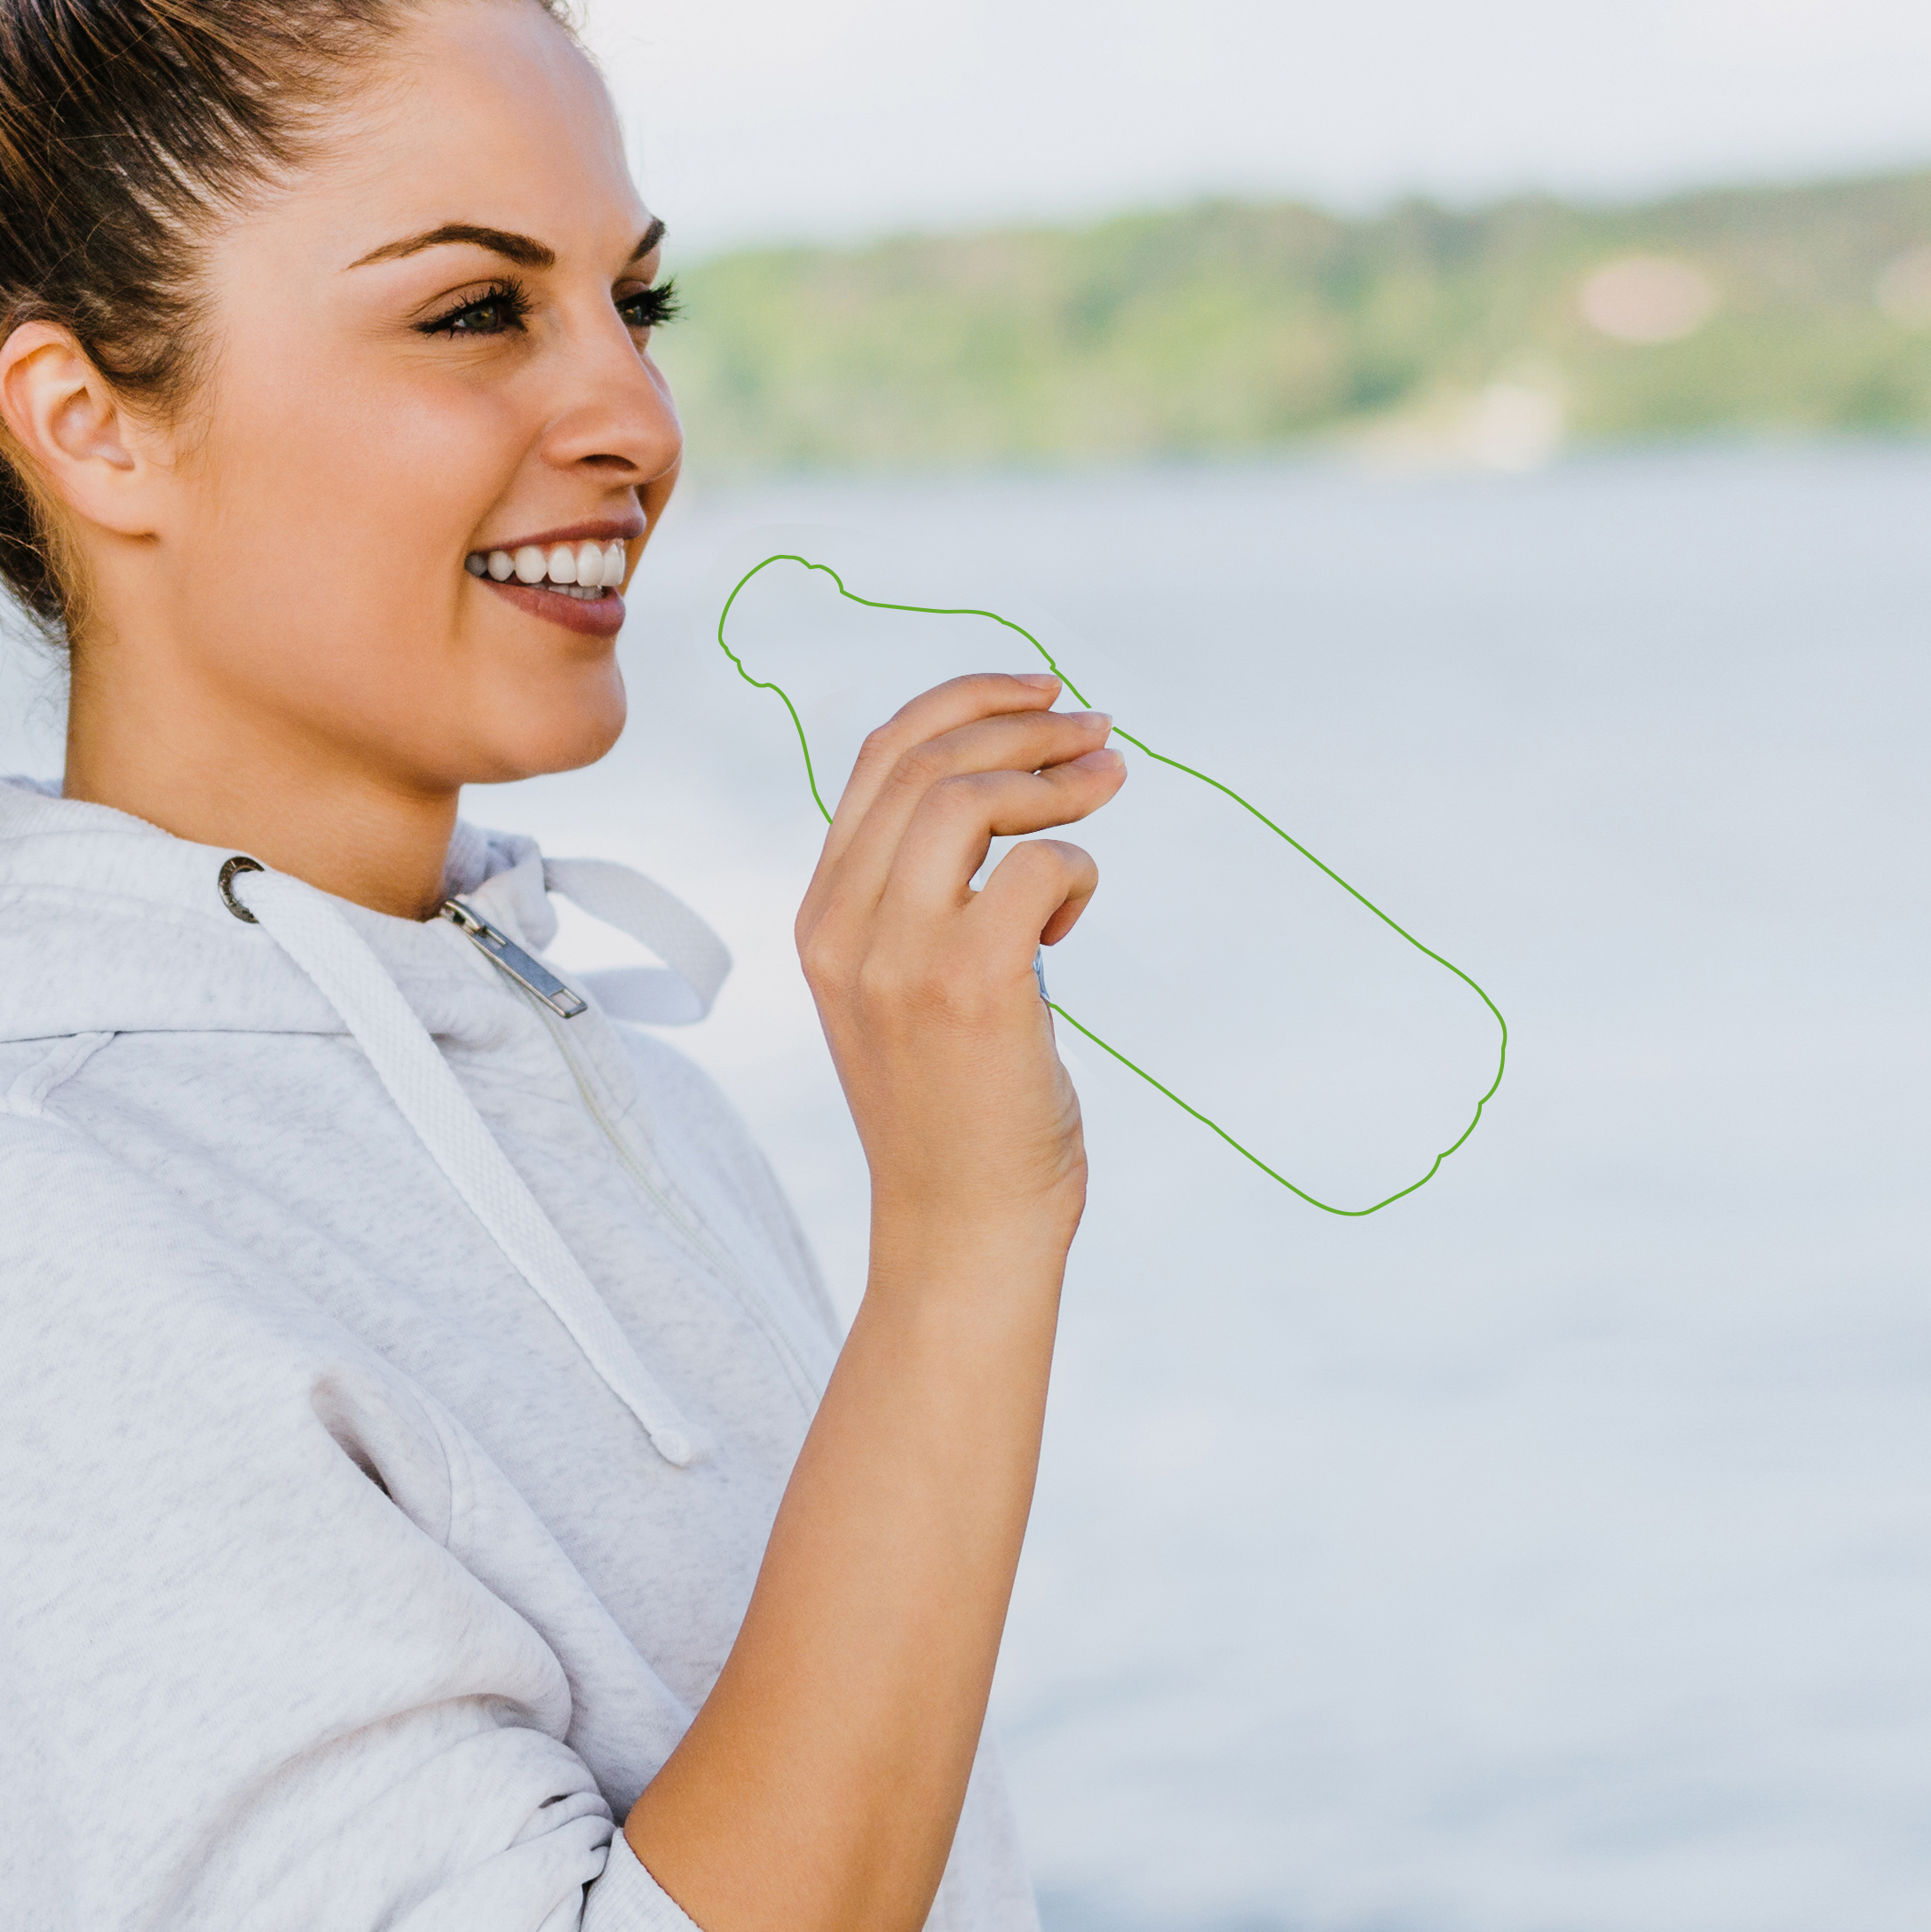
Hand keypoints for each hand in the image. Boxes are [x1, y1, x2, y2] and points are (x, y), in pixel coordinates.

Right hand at [793, 671, 1126, 1284]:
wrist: (959, 1235)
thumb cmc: (958, 1114)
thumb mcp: (906, 991)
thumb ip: (924, 901)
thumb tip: (1007, 791)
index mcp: (821, 919)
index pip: (877, 760)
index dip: (963, 703)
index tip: (1039, 696)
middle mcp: (843, 928)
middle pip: (925, 760)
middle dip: (1022, 723)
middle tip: (1097, 734)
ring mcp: (899, 957)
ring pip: (969, 796)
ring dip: (1054, 776)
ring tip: (1109, 784)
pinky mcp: (970, 987)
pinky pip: (1039, 867)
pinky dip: (1076, 869)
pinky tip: (1074, 919)